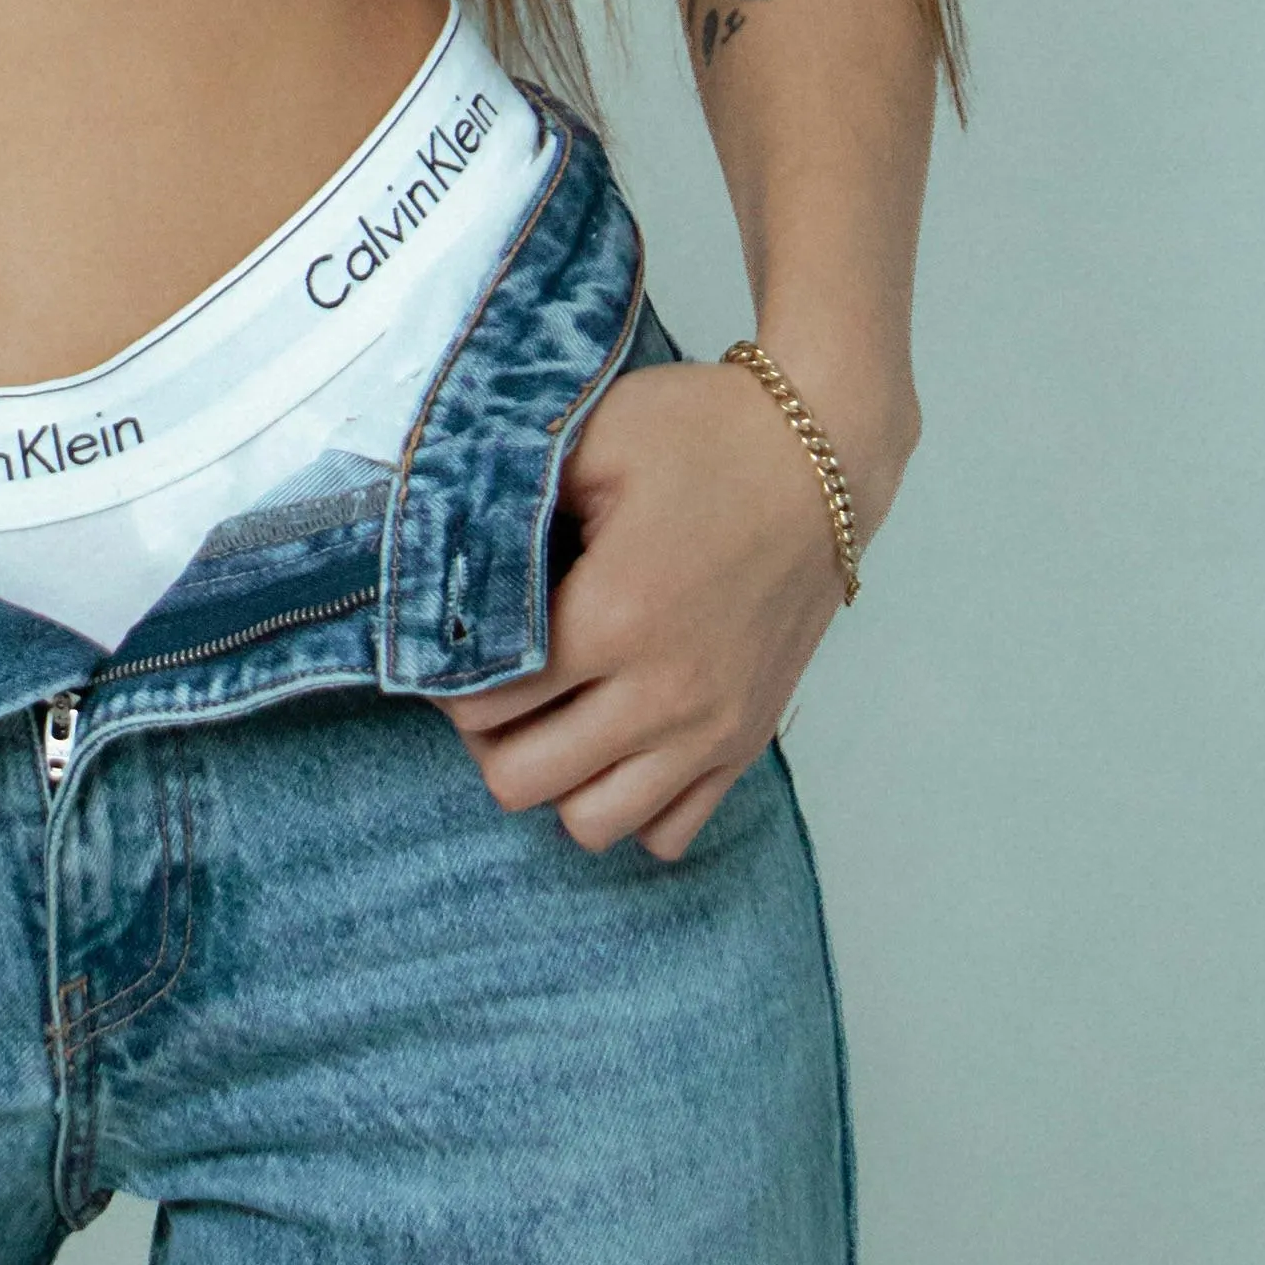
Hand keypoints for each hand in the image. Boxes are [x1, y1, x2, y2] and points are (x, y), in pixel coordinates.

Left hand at [443, 357, 847, 860]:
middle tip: (488, 683)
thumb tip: (442, 540)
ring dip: (555, 780)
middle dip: (486, 739)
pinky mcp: (747, 737)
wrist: (822, 452)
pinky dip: (632, 803)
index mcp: (612, 617)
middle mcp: (662, 693)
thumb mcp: (594, 439)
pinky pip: (672, 829)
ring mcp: (711, 727)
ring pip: (594, 823)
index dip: (445, 677)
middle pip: (523, 781)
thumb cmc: (703, 435)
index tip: (448, 640)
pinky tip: (616, 741)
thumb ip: (512, 497)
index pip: (484, 705)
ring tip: (549, 718)